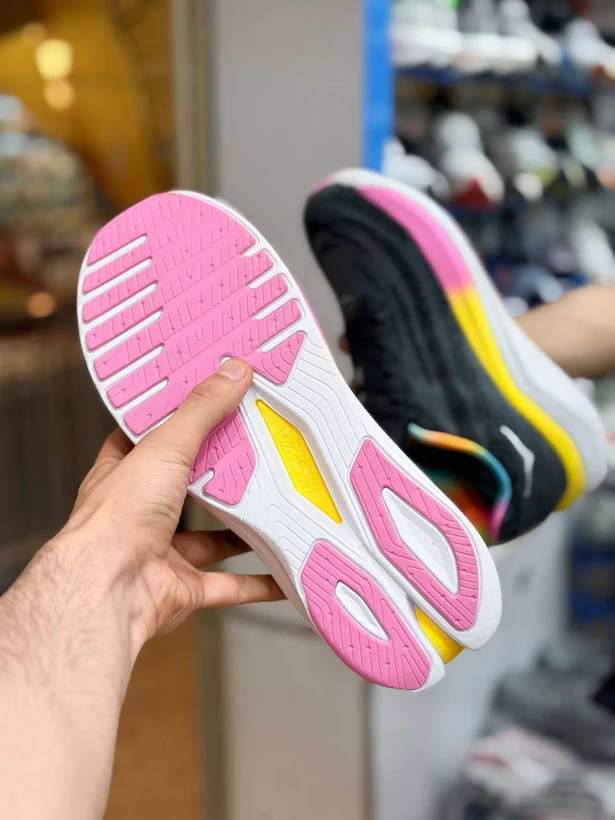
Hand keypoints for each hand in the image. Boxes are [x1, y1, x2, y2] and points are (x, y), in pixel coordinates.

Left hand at [55, 357, 282, 649]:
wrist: (107, 591)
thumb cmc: (114, 522)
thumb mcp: (164, 447)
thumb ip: (201, 411)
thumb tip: (231, 372)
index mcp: (124, 473)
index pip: (150, 437)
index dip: (178, 419)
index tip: (211, 402)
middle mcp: (140, 512)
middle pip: (187, 487)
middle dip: (219, 477)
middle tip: (255, 454)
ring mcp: (161, 550)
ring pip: (210, 538)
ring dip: (241, 529)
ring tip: (274, 509)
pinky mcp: (182, 586)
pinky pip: (228, 584)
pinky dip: (257, 582)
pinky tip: (279, 571)